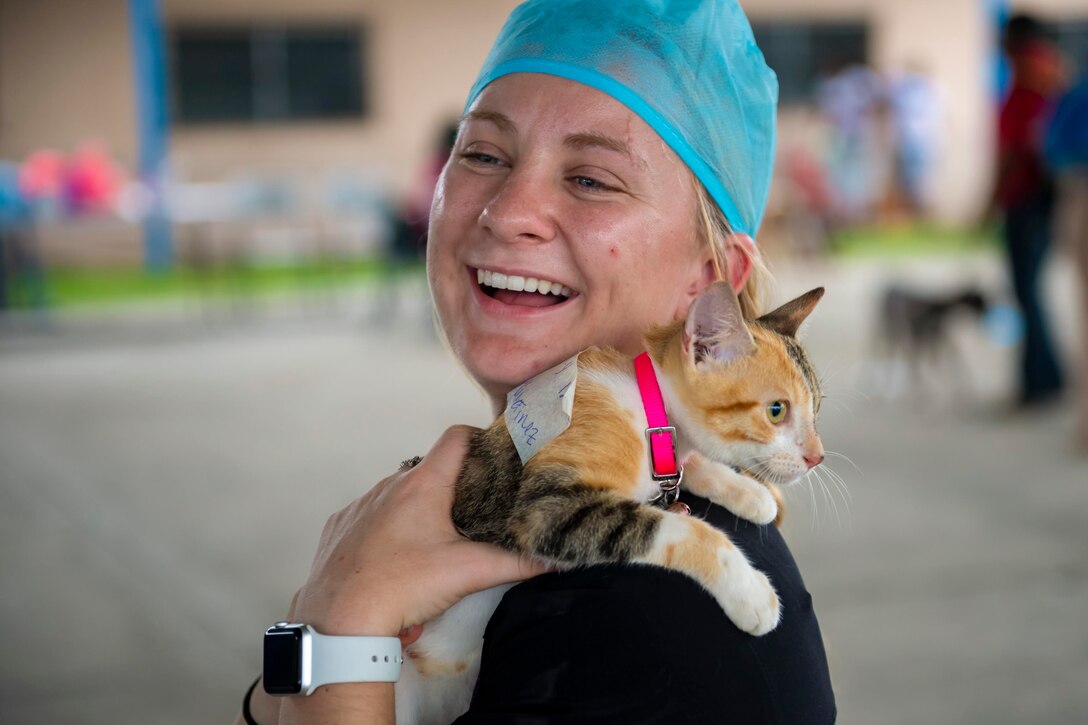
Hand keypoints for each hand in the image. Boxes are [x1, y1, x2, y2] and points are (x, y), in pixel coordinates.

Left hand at [292, 425, 547, 636]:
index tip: (498, 458)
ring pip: (400, 492)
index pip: (457, 437)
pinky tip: (398, 556)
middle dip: (456, 483)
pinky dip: (388, 526)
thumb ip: (517, 563)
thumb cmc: (404, 587)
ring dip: (421, 507)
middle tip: (480, 508)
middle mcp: (389, 485)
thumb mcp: (468, 573)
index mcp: (423, 485)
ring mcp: (361, 504)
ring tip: (439, 539)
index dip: (481, 439)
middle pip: (431, 468)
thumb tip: (557, 560)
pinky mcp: (340, 526)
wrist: (340, 621)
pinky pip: (371, 514)